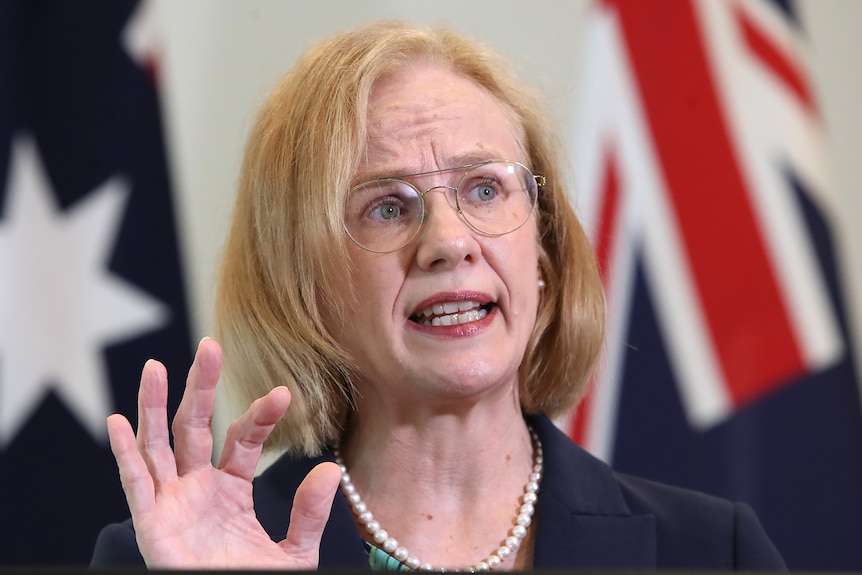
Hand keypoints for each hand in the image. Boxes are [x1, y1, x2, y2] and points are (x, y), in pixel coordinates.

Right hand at [107, 337, 341, 568]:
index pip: (242, 439)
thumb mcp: (295, 552)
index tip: (283, 395)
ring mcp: (172, 503)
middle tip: (210, 346)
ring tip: (155, 367)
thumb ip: (309, 514)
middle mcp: (198, 488)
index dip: (259, 416)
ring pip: (159, 445)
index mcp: (231, 489)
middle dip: (200, 387)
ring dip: (155, 407)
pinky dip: (125, 454)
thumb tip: (330, 472)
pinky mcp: (152, 525)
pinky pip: (136, 484)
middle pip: (195, 427)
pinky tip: (118, 421)